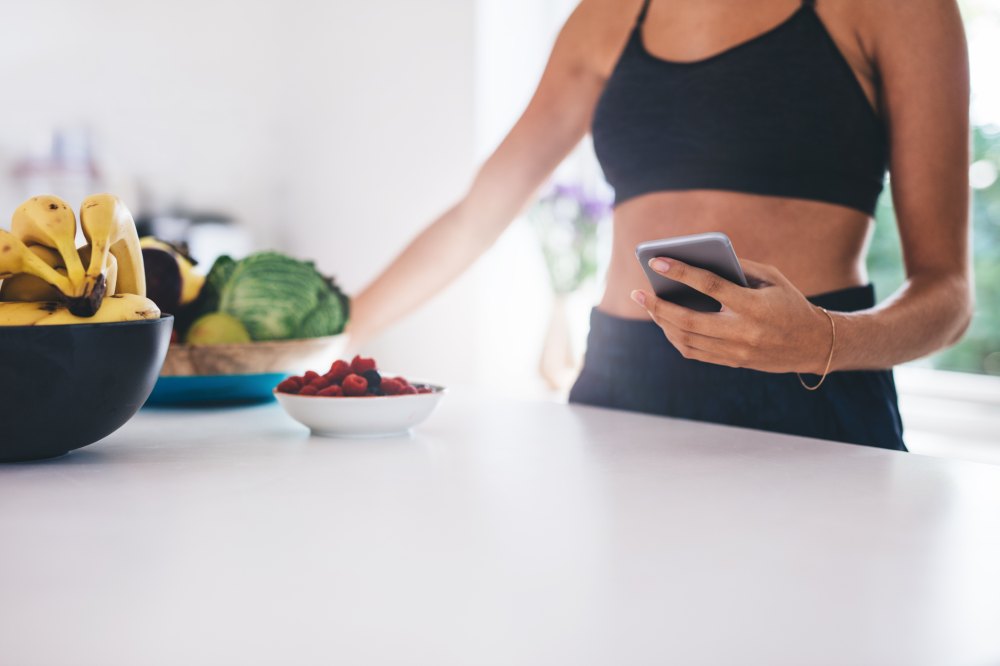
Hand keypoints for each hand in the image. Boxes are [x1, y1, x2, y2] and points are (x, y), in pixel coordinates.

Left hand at [630, 258, 833, 373]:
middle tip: (638, 292)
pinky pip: (694, 352)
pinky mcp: (732, 363)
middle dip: (657, 305)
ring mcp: (736, 352)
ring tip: (649, 305)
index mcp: (754, 306)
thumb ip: (737, 267)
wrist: (814, 345)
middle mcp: (742, 332)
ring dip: (662, 322)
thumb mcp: (772, 278)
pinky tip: (665, 323)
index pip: (710, 286)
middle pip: (688, 320)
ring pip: (686, 339)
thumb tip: (699, 259)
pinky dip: (675, 337)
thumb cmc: (790, 303)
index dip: (681, 272)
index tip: (656, 261)